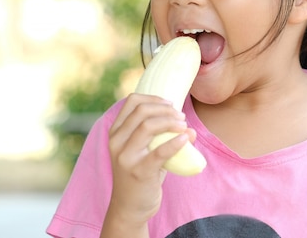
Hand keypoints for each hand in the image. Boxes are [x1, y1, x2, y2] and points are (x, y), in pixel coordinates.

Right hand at [102, 93, 196, 234]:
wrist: (130, 207)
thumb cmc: (141, 173)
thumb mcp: (144, 150)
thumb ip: (161, 136)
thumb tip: (189, 128)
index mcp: (116, 132)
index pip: (132, 102)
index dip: (154, 98)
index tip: (171, 104)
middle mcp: (117, 142)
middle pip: (141, 111)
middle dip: (166, 110)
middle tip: (181, 117)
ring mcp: (126, 157)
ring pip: (147, 126)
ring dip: (171, 122)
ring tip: (184, 126)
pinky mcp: (139, 172)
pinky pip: (159, 151)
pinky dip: (175, 142)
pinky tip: (185, 139)